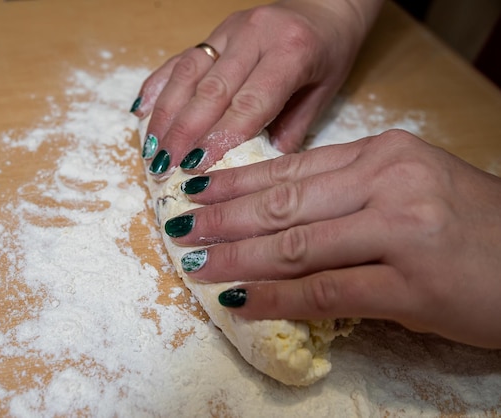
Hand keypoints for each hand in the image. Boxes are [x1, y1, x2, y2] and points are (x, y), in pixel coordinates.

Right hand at [132, 0, 382, 178]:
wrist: (326, 4)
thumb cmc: (330, 52)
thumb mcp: (324, 92)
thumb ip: (292, 129)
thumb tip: (256, 170)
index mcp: (291, 51)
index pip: (250, 101)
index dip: (221, 135)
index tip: (197, 166)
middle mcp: (255, 35)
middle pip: (211, 89)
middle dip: (184, 132)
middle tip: (164, 166)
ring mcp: (230, 30)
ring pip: (189, 73)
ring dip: (166, 114)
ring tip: (151, 148)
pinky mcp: (215, 31)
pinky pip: (181, 58)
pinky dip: (159, 85)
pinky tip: (142, 110)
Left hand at [165, 130, 500, 348]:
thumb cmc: (470, 227)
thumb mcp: (409, 188)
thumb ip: (349, 192)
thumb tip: (279, 211)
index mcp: (384, 153)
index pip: (291, 167)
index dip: (236, 182)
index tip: (196, 191)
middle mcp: (390, 181)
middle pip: (284, 203)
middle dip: (224, 218)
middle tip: (180, 227)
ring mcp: (403, 230)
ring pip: (296, 245)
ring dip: (238, 258)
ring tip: (198, 264)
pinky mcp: (413, 284)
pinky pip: (326, 291)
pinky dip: (277, 298)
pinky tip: (242, 300)